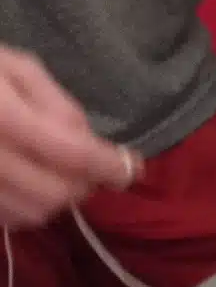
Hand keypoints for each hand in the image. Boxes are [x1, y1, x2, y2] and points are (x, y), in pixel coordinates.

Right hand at [0, 45, 136, 225]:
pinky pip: (5, 218)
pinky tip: (27, 182)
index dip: (108, 166)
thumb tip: (89, 145)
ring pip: (31, 214)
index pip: (70, 153)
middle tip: (91, 168)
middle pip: (54, 193)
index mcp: (1, 116)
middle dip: (83, 185)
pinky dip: (27, 208)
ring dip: (57, 200)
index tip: (131, 168)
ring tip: (58, 173)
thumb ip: (58, 105)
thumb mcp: (15, 68)